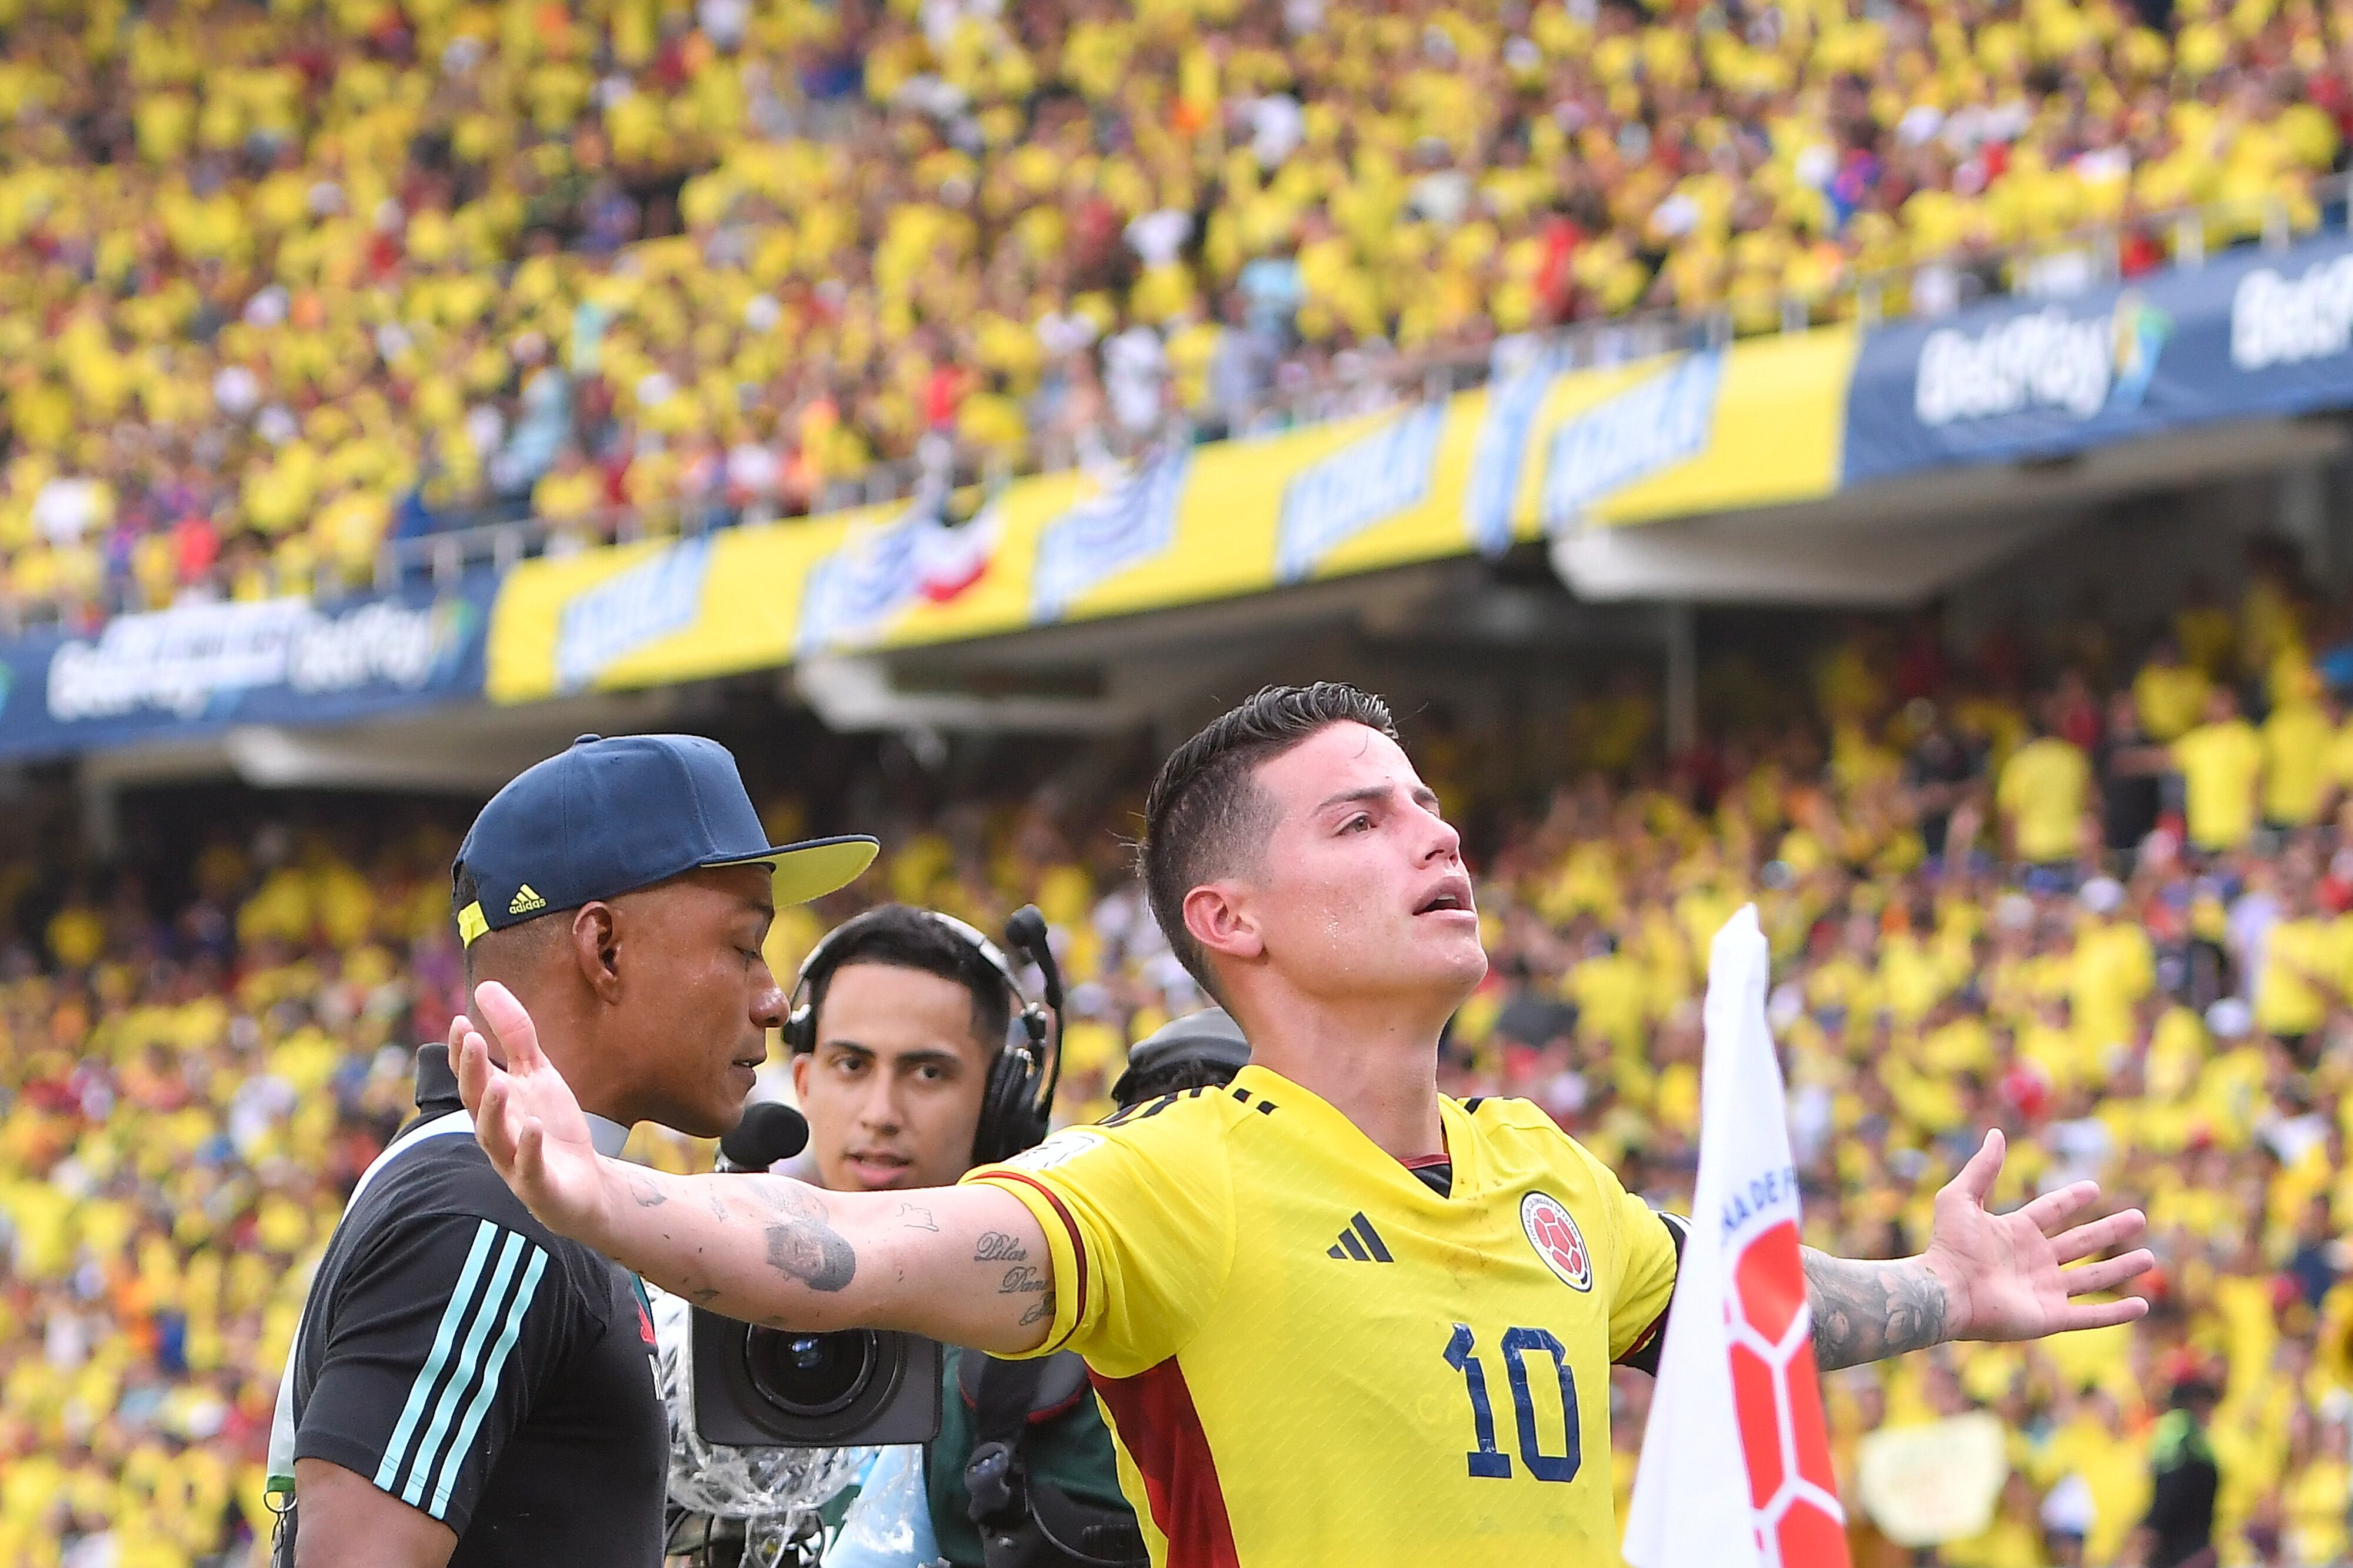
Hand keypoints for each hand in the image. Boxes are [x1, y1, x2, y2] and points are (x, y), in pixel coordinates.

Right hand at [454, 981, 616, 1246]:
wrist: (585, 1184)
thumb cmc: (552, 1125)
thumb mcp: (537, 1073)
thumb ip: (515, 1034)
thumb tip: (485, 985)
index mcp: (495, 1103)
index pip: (471, 1075)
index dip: (463, 1051)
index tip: (461, 1020)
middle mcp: (496, 1131)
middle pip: (474, 1101)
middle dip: (471, 1072)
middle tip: (472, 1039)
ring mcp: (513, 1160)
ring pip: (493, 1136)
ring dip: (493, 1110)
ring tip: (498, 1083)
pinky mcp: (538, 1184)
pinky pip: (528, 1168)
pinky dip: (528, 1148)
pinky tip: (534, 1127)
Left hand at [1924, 1128, 2153, 1342]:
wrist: (1946, 1291)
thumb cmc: (1949, 1245)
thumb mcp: (1961, 1197)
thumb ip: (1982, 1168)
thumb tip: (1996, 1133)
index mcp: (2014, 1233)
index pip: (2050, 1211)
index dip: (2070, 1199)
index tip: (2094, 1187)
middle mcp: (2033, 1261)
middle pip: (2080, 1242)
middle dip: (2110, 1230)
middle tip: (2139, 1217)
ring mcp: (2044, 1290)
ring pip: (2092, 1277)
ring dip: (2121, 1268)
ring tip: (2150, 1257)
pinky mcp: (2050, 1317)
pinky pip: (2091, 1316)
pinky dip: (2117, 1313)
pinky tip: (2142, 1305)